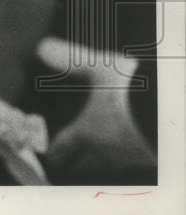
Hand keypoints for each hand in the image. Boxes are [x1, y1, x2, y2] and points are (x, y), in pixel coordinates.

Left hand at [36, 37, 156, 182]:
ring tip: (101, 155)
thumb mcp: (98, 69)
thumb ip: (69, 60)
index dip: (54, 154)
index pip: (64, 151)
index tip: (50, 157)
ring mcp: (135, 158)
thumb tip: (41, 48)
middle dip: (77, 163)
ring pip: (113, 166)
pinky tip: (134, 144)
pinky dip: (130, 154)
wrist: (176, 110)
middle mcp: (109, 153)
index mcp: (87, 133)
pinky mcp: (156, 157)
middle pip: (87, 167)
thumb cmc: (132, 92)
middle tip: (69, 162)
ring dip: (104, 161)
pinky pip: (136, 160)